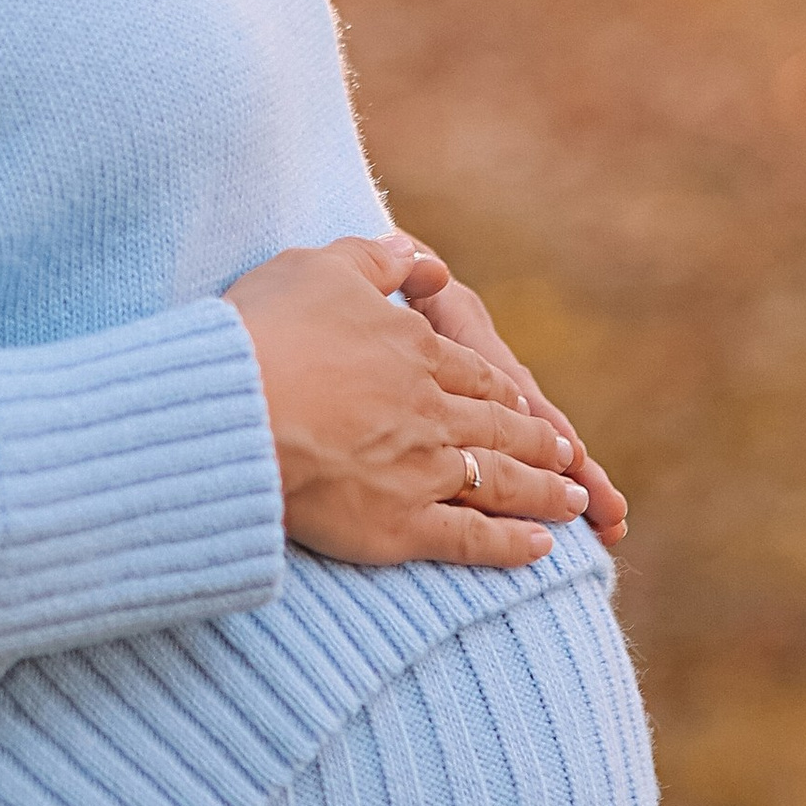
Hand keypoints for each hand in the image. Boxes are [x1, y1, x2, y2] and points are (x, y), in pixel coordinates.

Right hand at [224, 235, 592, 569]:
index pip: (472, 372)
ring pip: (501, 481)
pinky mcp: (402, 526)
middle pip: (498, 427)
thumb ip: (376, 259)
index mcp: (415, 351)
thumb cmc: (265, 331)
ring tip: (571, 499)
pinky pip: (471, 538)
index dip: (500, 389)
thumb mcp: (320, 268)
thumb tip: (423, 258)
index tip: (522, 401)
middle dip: (536, 441)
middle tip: (564, 453)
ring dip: (543, 491)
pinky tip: (539, 548)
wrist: (233, 410)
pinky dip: (511, 545)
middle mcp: (432, 410)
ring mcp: (423, 470)